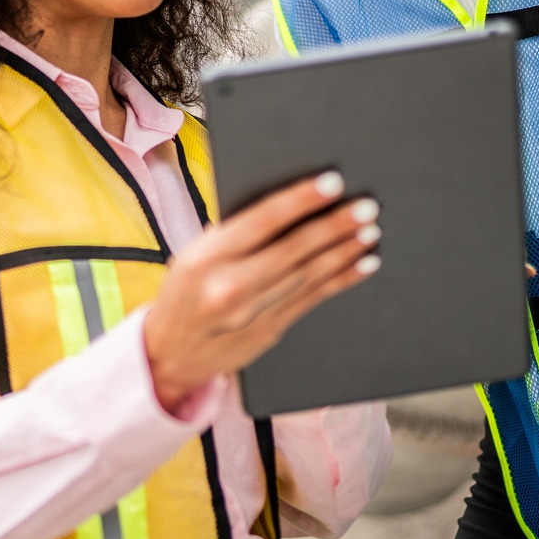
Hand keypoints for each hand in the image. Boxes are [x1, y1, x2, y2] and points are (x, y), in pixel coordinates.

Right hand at [143, 171, 380, 412]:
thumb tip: (283, 204)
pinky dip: (341, 280)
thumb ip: (230, 232)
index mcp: (206, 258)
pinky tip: (363, 264)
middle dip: (334, 226)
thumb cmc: (183, 293)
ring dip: (344, 251)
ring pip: (308, 275)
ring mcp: (251, 314)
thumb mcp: (190, 255)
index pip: (261, 220)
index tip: (332, 182)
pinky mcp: (269, 333)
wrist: (168, 356)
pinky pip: (312, 301)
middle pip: (292, 249)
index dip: (300, 200)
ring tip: (370, 230)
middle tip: (366, 206)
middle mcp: (229, 286)